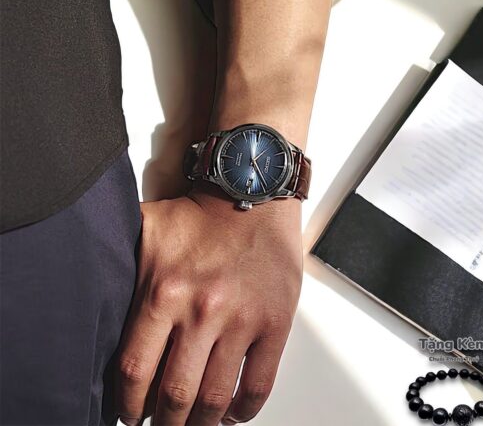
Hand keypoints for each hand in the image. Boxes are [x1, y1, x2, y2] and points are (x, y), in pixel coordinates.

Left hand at [115, 183, 302, 424]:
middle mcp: (202, 310)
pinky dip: (244, 411)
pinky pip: (258, 384)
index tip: (129, 413)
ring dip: (201, 424)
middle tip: (161, 424)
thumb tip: (93, 286)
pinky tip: (232, 413)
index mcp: (164, 291)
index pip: (134, 370)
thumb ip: (120, 260)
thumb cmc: (203, 215)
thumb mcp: (149, 228)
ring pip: (215, 398)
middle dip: (163, 423)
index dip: (126, 404)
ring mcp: (242, 320)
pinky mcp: (275, 323)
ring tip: (193, 425)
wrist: (254, 195)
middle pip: (174, 395)